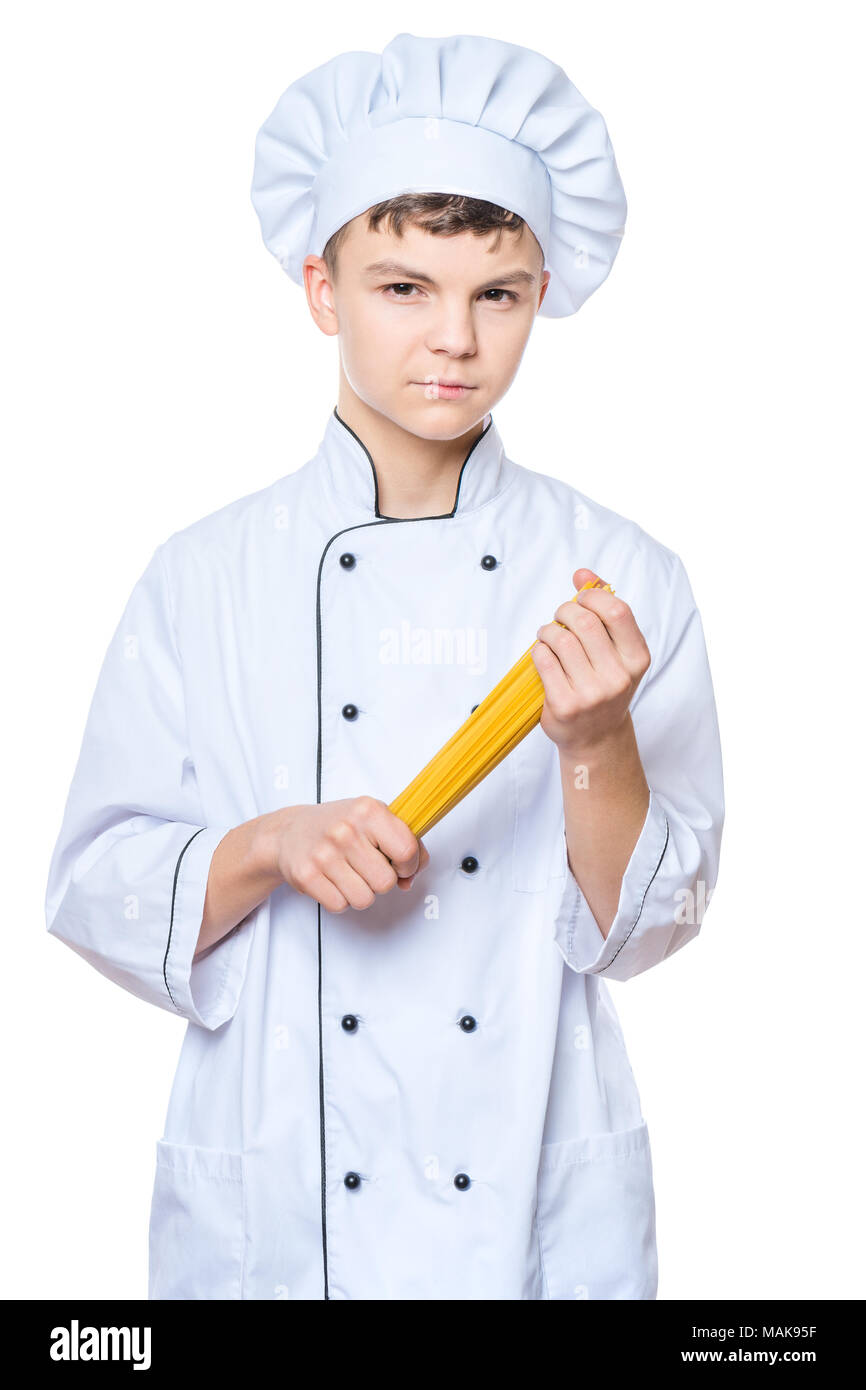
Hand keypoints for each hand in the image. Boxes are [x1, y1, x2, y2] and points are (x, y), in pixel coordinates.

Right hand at [260, 797, 429, 913]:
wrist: (289, 831)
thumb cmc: (340, 826)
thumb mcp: (375, 819)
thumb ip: (405, 843)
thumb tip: (411, 878)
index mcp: (368, 810)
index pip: (406, 850)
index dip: (409, 865)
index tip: (400, 865)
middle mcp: (346, 830)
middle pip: (386, 882)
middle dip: (381, 881)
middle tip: (367, 867)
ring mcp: (324, 854)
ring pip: (364, 899)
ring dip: (360, 892)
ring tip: (349, 874)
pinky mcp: (307, 876)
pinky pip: (340, 905)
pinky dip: (340, 899)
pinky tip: (333, 880)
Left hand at [530, 567, 650, 755]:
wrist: (597, 737)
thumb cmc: (604, 685)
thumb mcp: (616, 651)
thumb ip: (603, 610)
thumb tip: (583, 575)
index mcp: (636, 659)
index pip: (617, 611)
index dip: (593, 596)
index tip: (580, 598)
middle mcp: (618, 677)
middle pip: (585, 622)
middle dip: (565, 611)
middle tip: (559, 617)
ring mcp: (592, 694)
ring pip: (561, 640)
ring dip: (548, 630)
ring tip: (549, 636)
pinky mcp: (565, 705)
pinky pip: (545, 660)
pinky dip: (539, 650)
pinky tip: (544, 654)